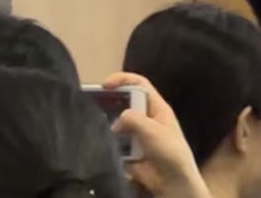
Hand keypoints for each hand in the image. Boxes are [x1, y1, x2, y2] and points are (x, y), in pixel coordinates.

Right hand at [102, 72, 211, 197]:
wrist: (172, 182)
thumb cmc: (169, 152)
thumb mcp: (154, 132)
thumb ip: (135, 120)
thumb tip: (118, 118)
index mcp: (157, 108)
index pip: (140, 85)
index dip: (124, 80)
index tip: (105, 84)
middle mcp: (146, 118)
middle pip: (125, 104)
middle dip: (110, 103)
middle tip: (90, 107)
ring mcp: (137, 135)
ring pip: (117, 124)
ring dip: (106, 125)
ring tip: (88, 125)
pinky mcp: (129, 152)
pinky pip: (114, 143)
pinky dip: (106, 143)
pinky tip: (94, 143)